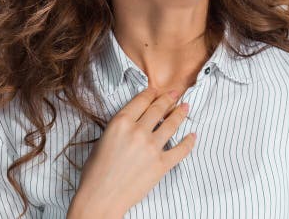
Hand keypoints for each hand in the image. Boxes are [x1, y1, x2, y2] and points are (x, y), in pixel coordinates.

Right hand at [67, 87, 196, 217]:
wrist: (100, 198)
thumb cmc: (95, 172)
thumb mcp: (103, 139)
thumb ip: (121, 127)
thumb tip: (135, 121)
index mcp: (121, 123)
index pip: (142, 100)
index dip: (152, 93)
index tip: (158, 90)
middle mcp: (138, 131)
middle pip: (158, 109)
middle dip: (169, 98)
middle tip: (176, 93)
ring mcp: (151, 148)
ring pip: (172, 124)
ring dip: (180, 114)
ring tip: (186, 107)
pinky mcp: (161, 164)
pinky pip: (181, 150)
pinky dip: (189, 142)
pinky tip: (193, 136)